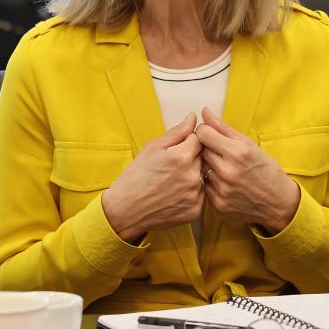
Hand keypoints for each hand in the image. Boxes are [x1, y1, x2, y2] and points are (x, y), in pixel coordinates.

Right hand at [101, 113, 203, 242]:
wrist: (125, 210)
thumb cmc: (136, 177)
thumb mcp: (152, 148)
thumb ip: (177, 132)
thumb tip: (193, 117)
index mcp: (182, 157)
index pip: (199, 139)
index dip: (187, 142)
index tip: (176, 150)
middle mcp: (192, 176)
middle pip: (202, 157)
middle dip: (191, 158)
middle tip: (171, 167)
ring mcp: (195, 195)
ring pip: (202, 176)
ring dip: (193, 176)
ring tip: (172, 182)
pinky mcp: (195, 211)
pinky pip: (201, 195)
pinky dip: (191, 193)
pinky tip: (174, 194)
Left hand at [196, 107, 300, 234]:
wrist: (278, 203)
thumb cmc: (266, 170)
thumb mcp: (249, 144)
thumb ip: (223, 128)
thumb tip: (204, 111)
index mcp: (237, 152)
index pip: (203, 134)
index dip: (205, 131)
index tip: (210, 134)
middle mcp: (228, 171)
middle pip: (200, 150)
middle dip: (207, 148)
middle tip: (220, 152)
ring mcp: (222, 190)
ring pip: (200, 168)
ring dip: (208, 166)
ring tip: (224, 168)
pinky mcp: (218, 204)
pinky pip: (204, 186)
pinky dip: (211, 182)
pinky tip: (224, 182)